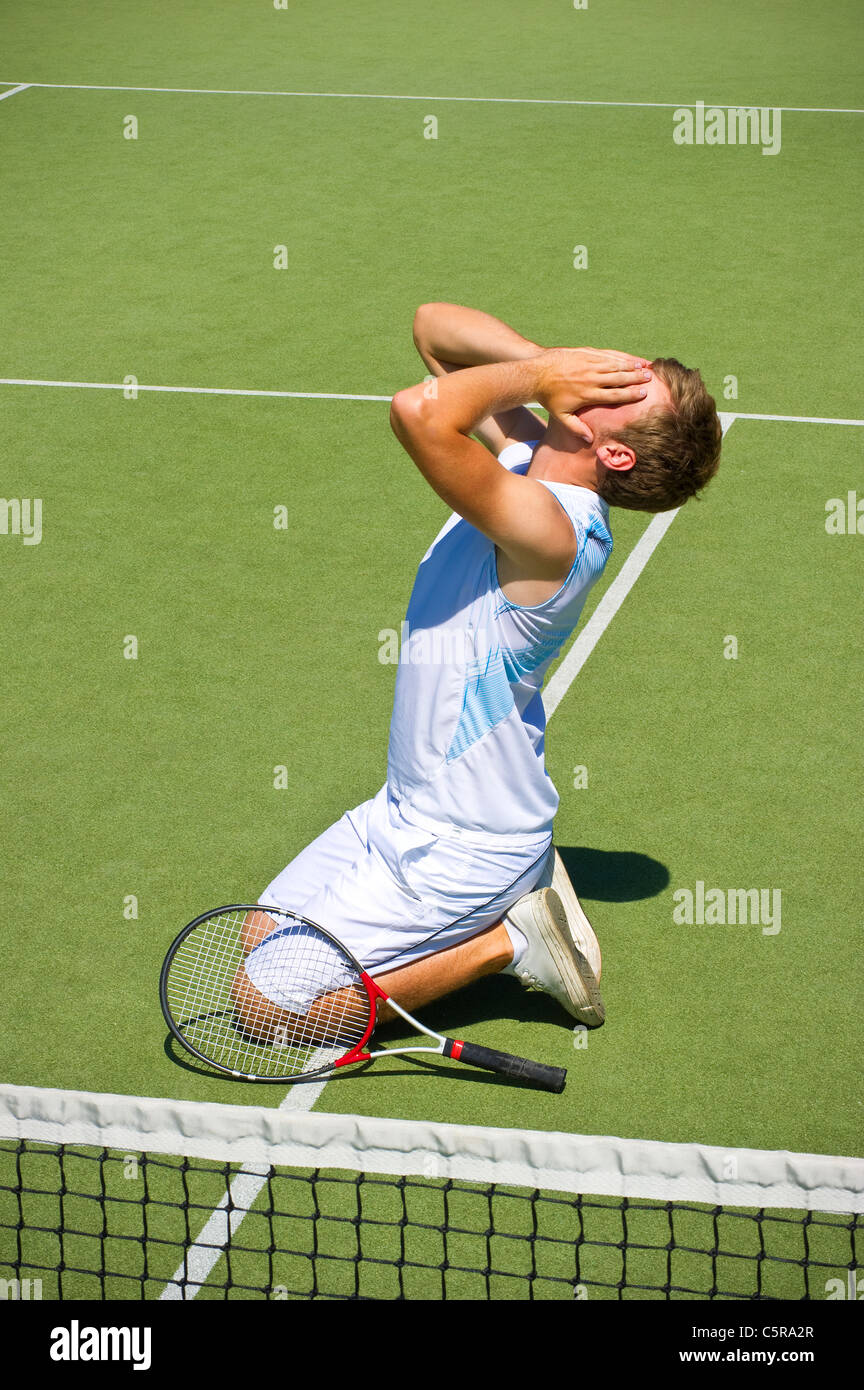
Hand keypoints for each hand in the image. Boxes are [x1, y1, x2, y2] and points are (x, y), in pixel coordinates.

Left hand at [534, 348, 652, 442]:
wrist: (536, 374)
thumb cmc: (549, 398)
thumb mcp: (561, 416)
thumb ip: (576, 428)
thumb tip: (590, 440)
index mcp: (588, 394)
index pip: (614, 395)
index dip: (630, 394)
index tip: (643, 394)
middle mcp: (591, 378)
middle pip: (619, 378)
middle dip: (636, 379)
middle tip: (651, 380)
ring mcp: (588, 364)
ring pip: (615, 365)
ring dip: (632, 367)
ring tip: (646, 369)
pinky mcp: (586, 353)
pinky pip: (608, 355)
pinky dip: (621, 357)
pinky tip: (631, 359)